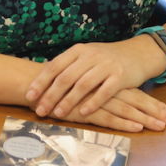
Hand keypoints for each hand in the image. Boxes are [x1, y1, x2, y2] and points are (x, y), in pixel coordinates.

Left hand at [25, 39, 164, 119]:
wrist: (136, 53)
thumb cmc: (105, 59)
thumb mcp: (85, 57)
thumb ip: (67, 67)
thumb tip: (42, 82)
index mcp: (77, 51)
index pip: (54, 66)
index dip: (41, 82)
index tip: (29, 96)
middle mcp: (90, 56)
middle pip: (65, 77)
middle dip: (50, 95)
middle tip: (40, 110)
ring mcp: (105, 65)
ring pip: (82, 85)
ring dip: (68, 101)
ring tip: (57, 114)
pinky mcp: (120, 76)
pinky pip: (104, 91)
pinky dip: (93, 102)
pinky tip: (83, 113)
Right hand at [55, 87, 165, 132]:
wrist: (37, 84)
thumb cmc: (60, 87)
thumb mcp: (83, 88)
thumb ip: (97, 93)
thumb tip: (114, 101)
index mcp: (106, 84)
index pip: (134, 93)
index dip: (152, 102)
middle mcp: (105, 90)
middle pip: (136, 100)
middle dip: (156, 111)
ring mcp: (96, 100)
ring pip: (127, 109)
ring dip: (146, 118)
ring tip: (162, 126)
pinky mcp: (86, 110)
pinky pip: (109, 118)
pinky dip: (124, 123)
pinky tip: (137, 127)